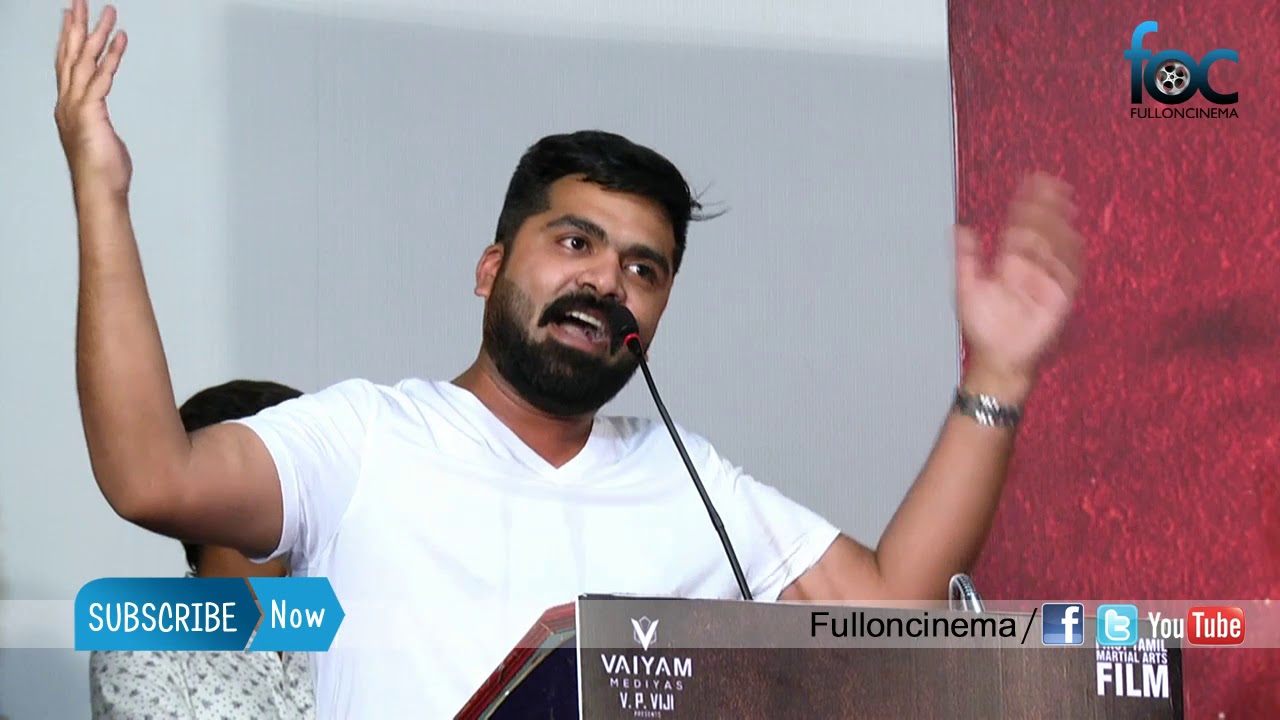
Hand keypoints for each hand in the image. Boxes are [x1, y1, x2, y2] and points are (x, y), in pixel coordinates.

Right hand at [54, 0, 129, 197]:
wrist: (99, 191)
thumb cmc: (102, 171)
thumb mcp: (99, 139)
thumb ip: (98, 125)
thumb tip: (101, 125)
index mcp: (69, 106)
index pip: (67, 64)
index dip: (68, 39)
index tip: (71, 16)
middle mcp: (68, 101)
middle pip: (70, 54)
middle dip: (76, 24)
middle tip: (80, 0)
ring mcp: (77, 105)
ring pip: (85, 59)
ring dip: (97, 32)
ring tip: (108, 10)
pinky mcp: (91, 112)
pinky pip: (103, 76)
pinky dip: (112, 56)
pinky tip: (121, 39)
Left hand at [954, 173, 1082, 401]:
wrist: (997, 358)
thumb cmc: (983, 327)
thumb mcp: (967, 288)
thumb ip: (966, 258)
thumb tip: (961, 227)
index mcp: (1011, 262)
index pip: (1021, 226)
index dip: (1027, 204)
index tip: (1032, 181)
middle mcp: (1031, 268)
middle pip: (1042, 230)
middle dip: (1047, 207)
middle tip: (1050, 183)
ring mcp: (1047, 282)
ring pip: (1057, 247)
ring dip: (1060, 224)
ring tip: (1061, 201)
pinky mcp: (1059, 299)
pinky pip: (1069, 274)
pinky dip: (1071, 256)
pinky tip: (1072, 237)